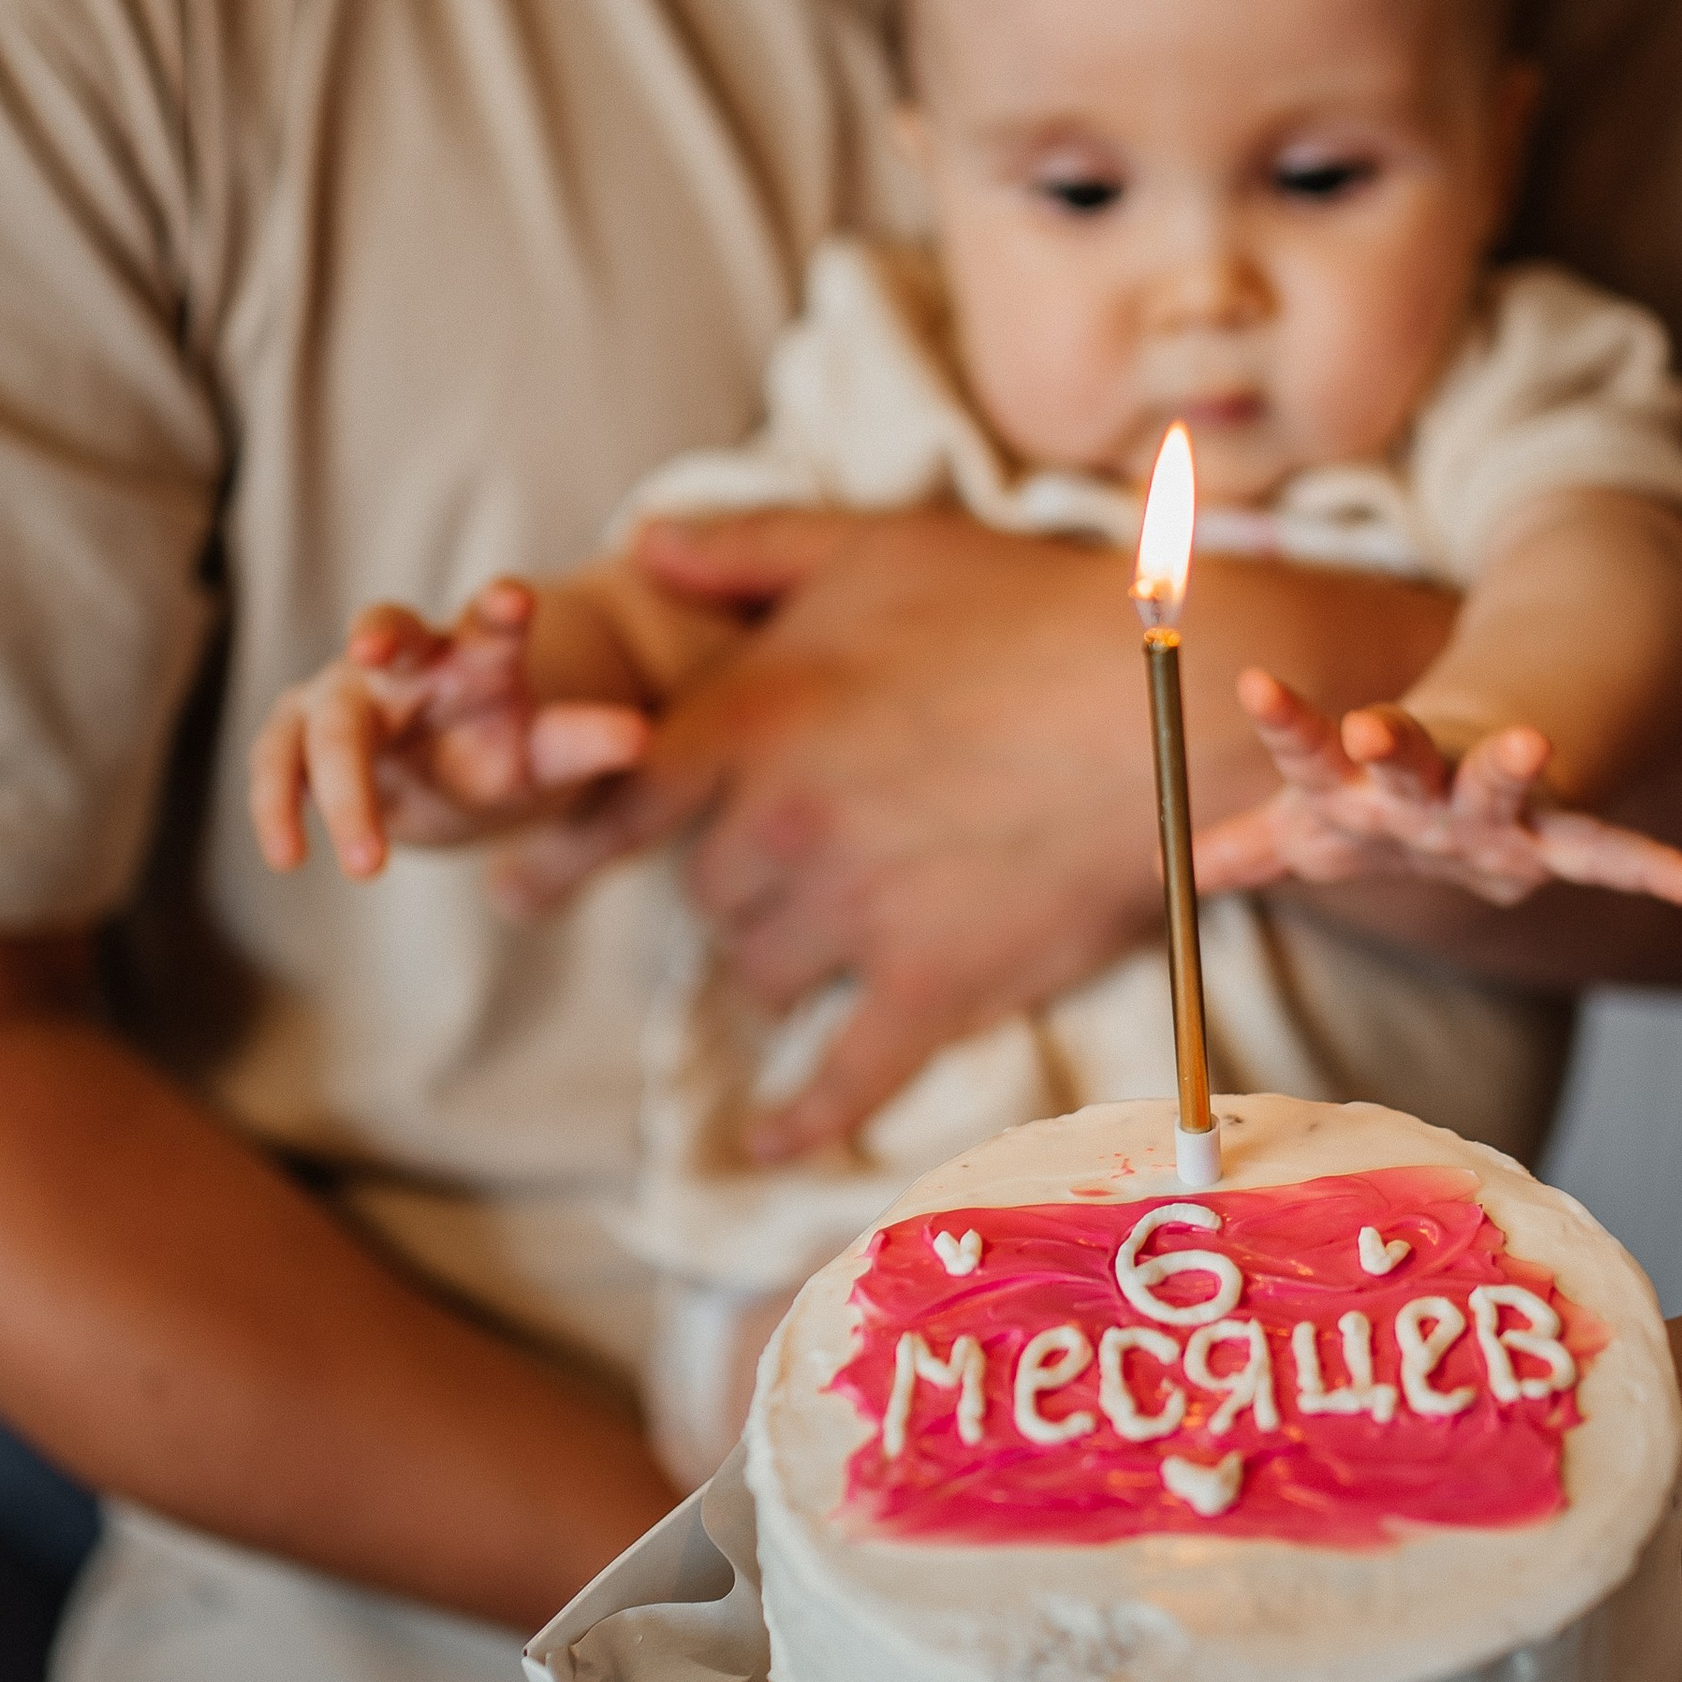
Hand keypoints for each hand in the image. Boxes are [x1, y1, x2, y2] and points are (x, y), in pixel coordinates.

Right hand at [248, 579, 649, 882]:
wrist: (442, 783)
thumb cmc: (496, 754)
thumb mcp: (545, 757)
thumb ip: (584, 743)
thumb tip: (638, 737)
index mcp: (475, 656)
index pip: (489, 622)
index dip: (499, 610)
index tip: (515, 600)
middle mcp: (403, 661)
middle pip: (386, 635)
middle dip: (378, 636)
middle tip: (372, 645)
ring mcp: (341, 692)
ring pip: (322, 716)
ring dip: (334, 781)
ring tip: (365, 861)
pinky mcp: (297, 733)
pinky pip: (277, 762)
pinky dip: (276, 806)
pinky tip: (287, 857)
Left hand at [495, 504, 1451, 1153]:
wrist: (1166, 702)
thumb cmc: (1023, 608)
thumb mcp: (874, 548)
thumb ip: (745, 550)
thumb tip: (642, 545)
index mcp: (751, 721)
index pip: (608, 803)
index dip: (555, 849)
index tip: (515, 892)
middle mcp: (782, 827)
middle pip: (703, 890)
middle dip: (730, 877)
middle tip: (787, 855)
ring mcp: (854, 915)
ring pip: (758, 969)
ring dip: (777, 955)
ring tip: (829, 926)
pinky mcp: (931, 984)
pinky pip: (842, 1074)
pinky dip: (801, 1113)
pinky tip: (771, 1135)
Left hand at [1196, 673, 1681, 909]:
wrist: (1501, 744)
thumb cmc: (1393, 794)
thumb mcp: (1319, 822)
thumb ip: (1252, 848)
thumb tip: (1170, 868)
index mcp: (1359, 781)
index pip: (1312, 748)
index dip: (1287, 720)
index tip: (1256, 683)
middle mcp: (1428, 784)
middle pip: (1405, 761)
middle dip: (1391, 746)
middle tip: (1374, 729)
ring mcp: (1495, 806)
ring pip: (1502, 788)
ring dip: (1511, 768)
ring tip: (1531, 746)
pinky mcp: (1556, 835)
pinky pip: (1603, 853)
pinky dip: (1647, 865)